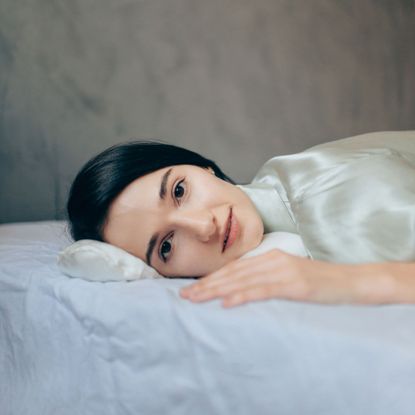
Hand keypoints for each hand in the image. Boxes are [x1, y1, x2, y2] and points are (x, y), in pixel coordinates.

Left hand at [179, 249, 395, 306]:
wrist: (350, 281)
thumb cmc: (318, 281)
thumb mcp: (288, 275)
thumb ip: (267, 277)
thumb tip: (243, 288)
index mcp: (269, 257)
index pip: (234, 268)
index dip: (212, 278)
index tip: (192, 288)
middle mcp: (272, 260)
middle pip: (233, 273)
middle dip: (206, 285)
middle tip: (184, 295)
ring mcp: (283, 271)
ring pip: (242, 280)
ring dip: (216, 290)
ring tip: (196, 298)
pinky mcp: (294, 285)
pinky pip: (263, 290)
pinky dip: (243, 296)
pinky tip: (227, 302)